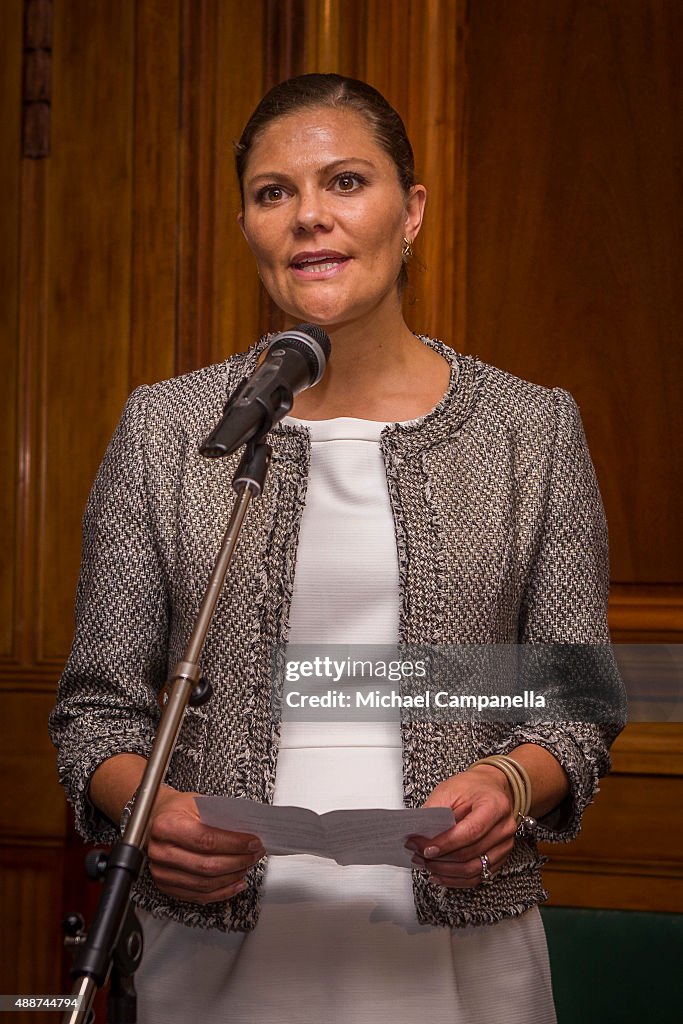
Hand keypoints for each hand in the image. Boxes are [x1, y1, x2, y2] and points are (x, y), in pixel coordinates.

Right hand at [146, 789, 265, 903]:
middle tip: (255, 853)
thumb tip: (247, 832)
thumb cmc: (177, 809)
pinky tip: (236, 882)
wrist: (156, 819)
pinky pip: (199, 896)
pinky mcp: (167, 886)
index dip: (234, 844)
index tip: (253, 842)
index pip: (205, 840)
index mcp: (166, 826)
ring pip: (205, 884)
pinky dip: (222, 892)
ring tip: (248, 865)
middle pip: (207, 866)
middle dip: (238, 861)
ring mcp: (162, 872)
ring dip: (233, 877)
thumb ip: (219, 817)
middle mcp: (161, 852)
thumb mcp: (197, 802)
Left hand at [406, 765, 515, 886]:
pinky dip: (456, 879)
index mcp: (495, 805)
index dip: (446, 843)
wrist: (490, 788)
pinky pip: (477, 877)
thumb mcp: (450, 790)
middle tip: (418, 854)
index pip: (471, 831)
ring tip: (427, 864)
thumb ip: (435, 811)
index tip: (425, 848)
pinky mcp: (500, 858)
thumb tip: (418, 833)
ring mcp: (504, 845)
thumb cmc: (472, 787)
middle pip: (471, 853)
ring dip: (446, 871)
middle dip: (440, 858)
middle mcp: (504, 827)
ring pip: (473, 870)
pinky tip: (440, 875)